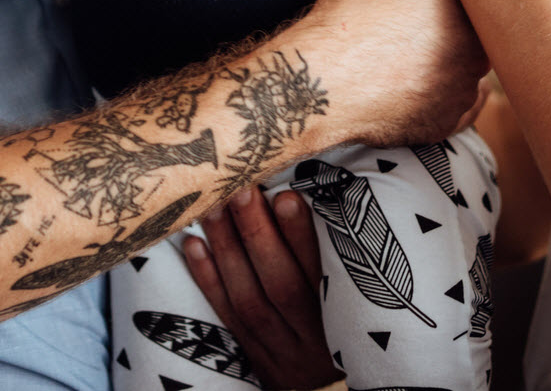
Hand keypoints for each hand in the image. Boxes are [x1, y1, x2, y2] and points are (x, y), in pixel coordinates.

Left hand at [184, 188, 337, 389]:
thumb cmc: (347, 333)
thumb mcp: (356, 305)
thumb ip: (339, 261)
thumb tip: (305, 199)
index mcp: (344, 320)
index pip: (321, 275)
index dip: (302, 238)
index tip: (286, 196)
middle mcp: (312, 338)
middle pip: (281, 286)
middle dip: (258, 236)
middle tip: (241, 192)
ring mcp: (280, 351)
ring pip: (249, 300)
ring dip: (228, 251)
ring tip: (214, 208)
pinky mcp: (254, 358)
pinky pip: (228, 319)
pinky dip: (208, 281)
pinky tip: (194, 245)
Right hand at [290, 0, 488, 149]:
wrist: (326, 79)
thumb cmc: (354, 19)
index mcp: (469, 13)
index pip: (467, 0)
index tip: (423, 3)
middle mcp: (477, 55)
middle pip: (470, 39)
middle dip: (450, 34)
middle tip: (416, 32)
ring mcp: (462, 95)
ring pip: (464, 76)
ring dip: (447, 69)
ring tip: (408, 62)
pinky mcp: (445, 126)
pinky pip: (453, 111)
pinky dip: (438, 101)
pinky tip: (415, 89)